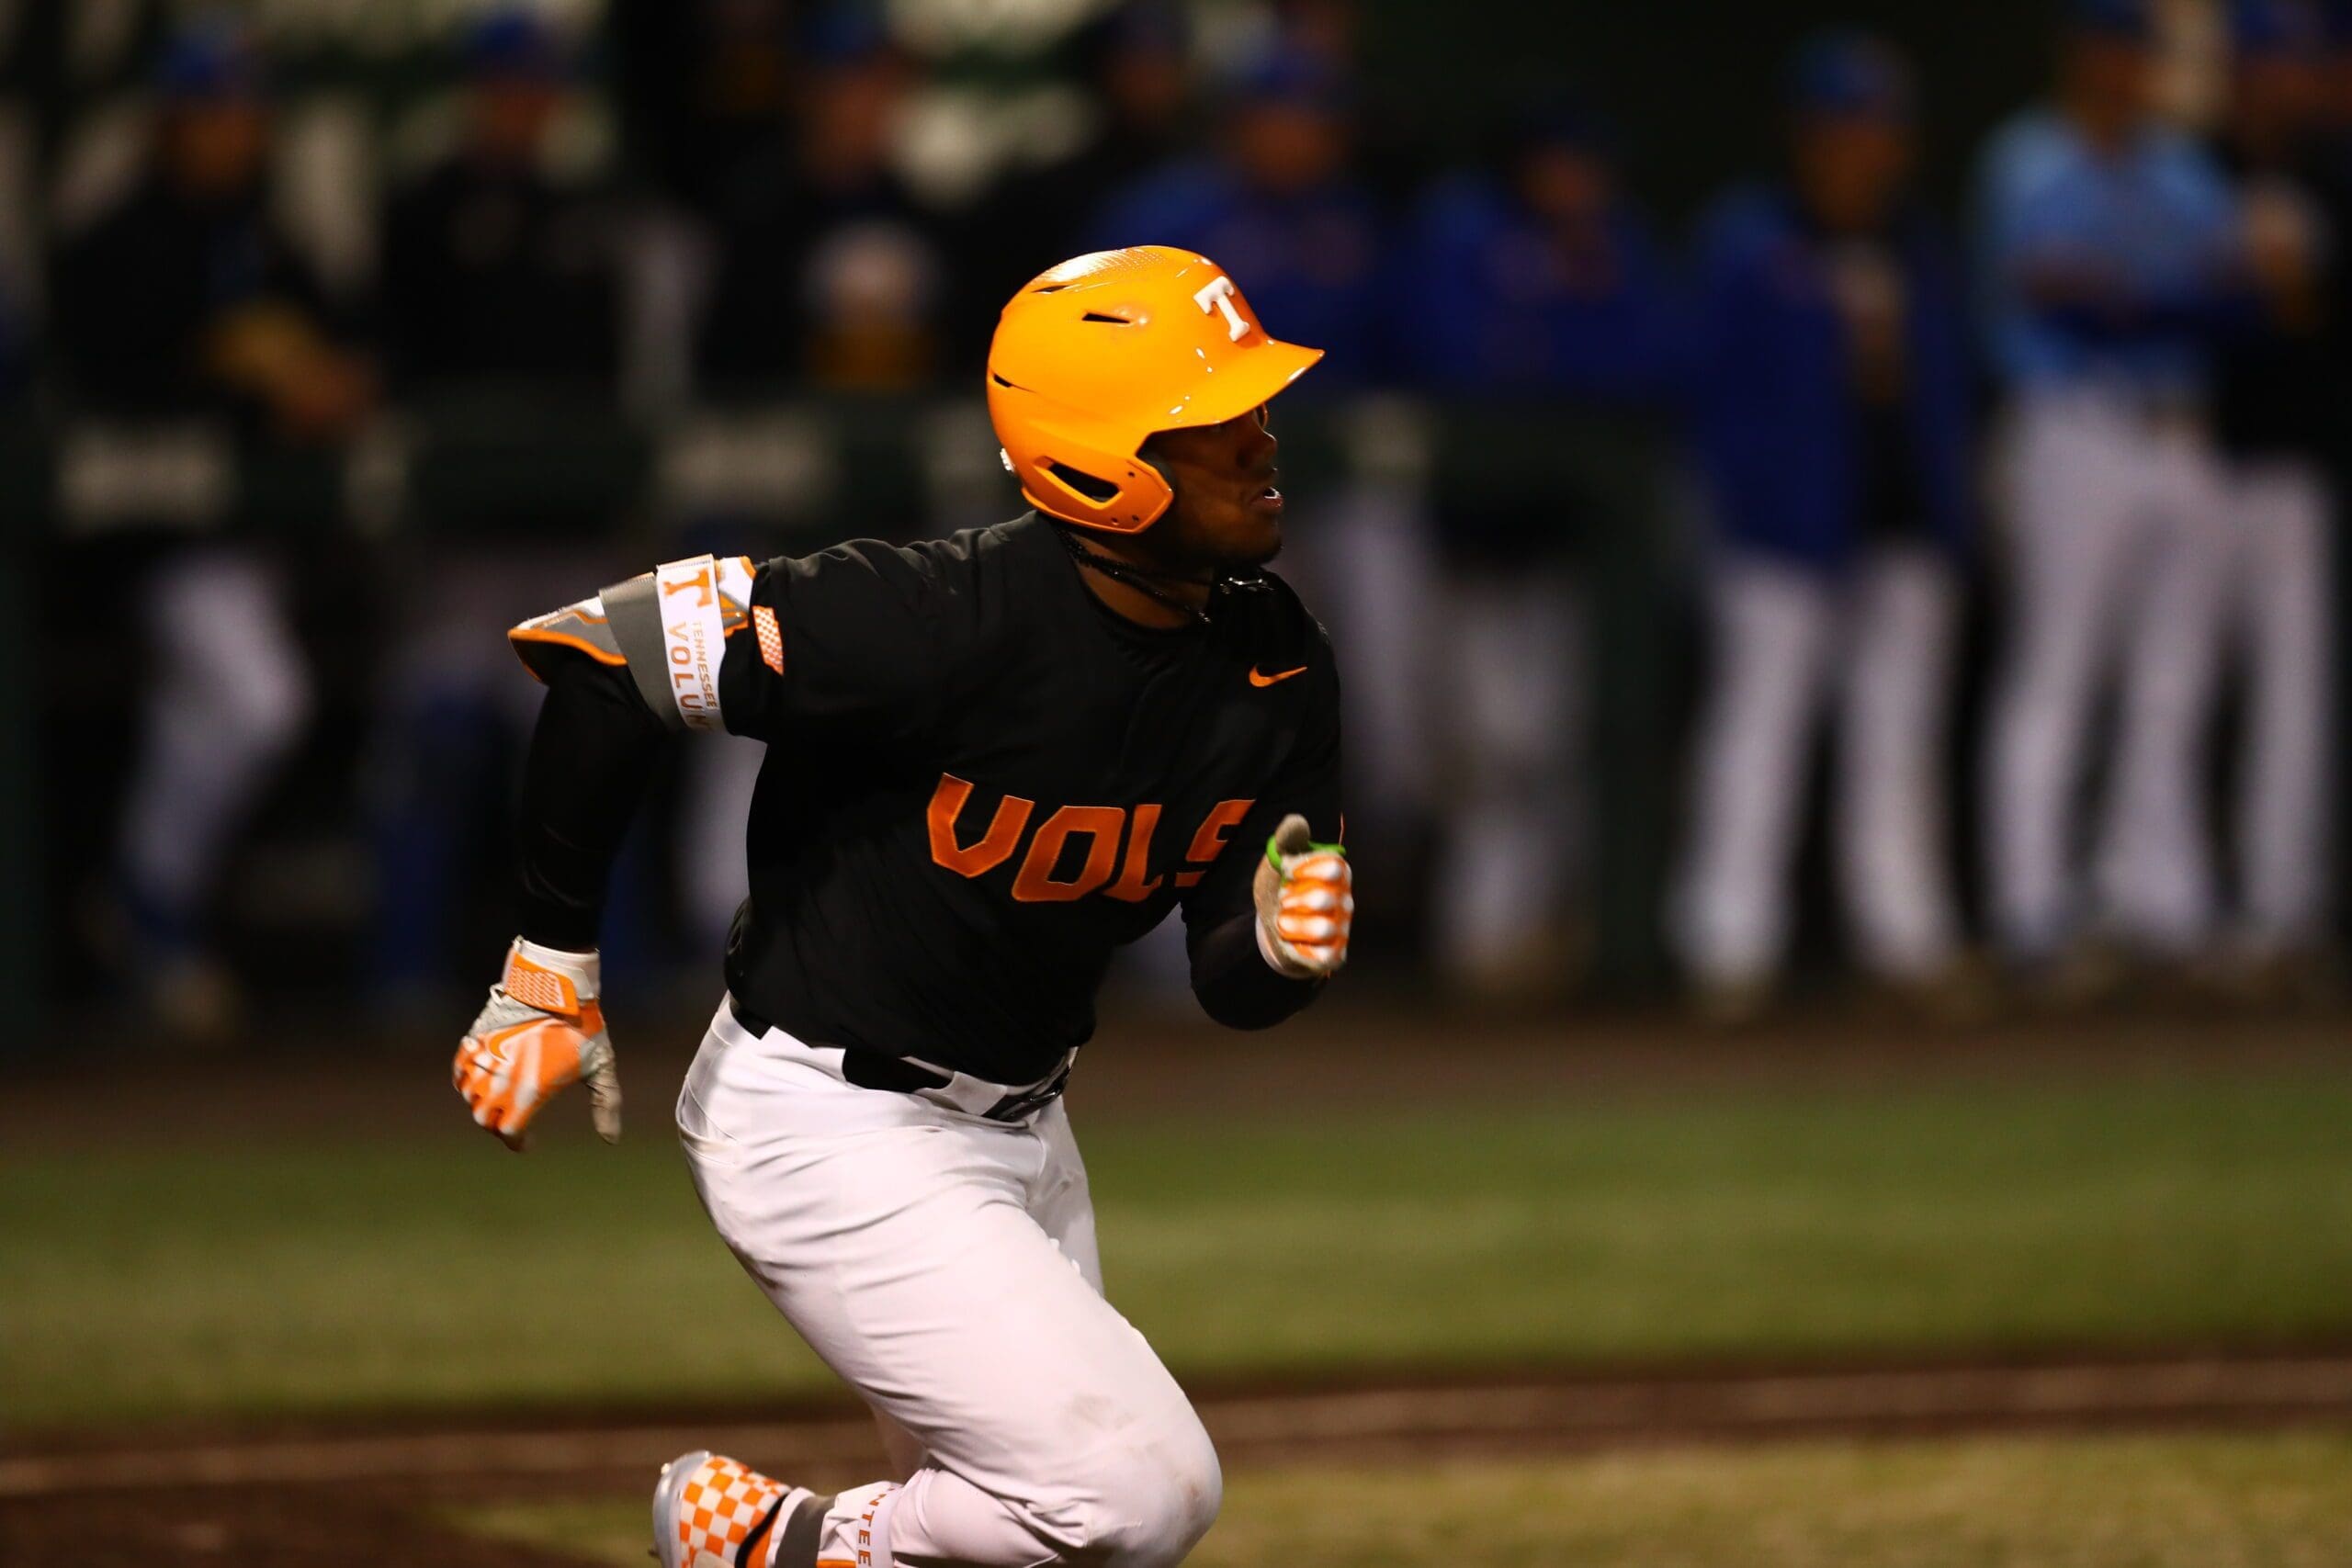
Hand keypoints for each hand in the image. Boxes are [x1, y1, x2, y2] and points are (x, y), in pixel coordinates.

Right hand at [452, 939, 621, 1150]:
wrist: (555, 985)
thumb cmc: (582, 1027)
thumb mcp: (601, 1066)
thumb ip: (606, 1104)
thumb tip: (611, 1140)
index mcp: (529, 1092)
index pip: (510, 1132)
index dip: (518, 1142)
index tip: (528, 1143)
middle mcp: (500, 1080)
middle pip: (484, 1118)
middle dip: (498, 1125)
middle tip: (513, 1123)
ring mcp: (484, 1059)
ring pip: (469, 1096)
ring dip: (481, 1105)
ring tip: (498, 1103)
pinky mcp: (474, 1040)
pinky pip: (459, 1070)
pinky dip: (466, 1082)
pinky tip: (480, 1082)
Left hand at [1252, 814, 1351, 978]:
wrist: (1273, 924)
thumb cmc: (1280, 886)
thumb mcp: (1278, 861)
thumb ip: (1286, 839)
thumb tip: (1298, 821)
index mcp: (1337, 873)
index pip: (1335, 868)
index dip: (1306, 869)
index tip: (1286, 871)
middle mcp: (1346, 900)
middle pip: (1324, 899)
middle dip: (1293, 901)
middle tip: (1282, 901)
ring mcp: (1343, 929)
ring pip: (1323, 929)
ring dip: (1293, 926)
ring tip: (1283, 922)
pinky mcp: (1335, 954)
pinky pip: (1324, 956)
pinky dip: (1301, 949)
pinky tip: (1292, 942)